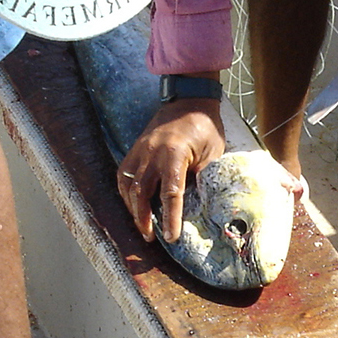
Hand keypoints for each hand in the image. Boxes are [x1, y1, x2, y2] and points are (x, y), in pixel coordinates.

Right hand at [117, 96, 224, 241]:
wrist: (189, 100)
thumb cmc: (205, 127)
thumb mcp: (213, 154)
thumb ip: (203, 178)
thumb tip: (198, 206)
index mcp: (174, 153)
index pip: (170, 193)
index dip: (170, 217)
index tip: (171, 237)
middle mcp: (152, 152)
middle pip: (141, 192)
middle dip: (144, 218)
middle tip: (151, 237)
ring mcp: (140, 149)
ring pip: (128, 185)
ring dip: (133, 208)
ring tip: (142, 225)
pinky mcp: (135, 149)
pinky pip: (124, 175)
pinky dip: (126, 193)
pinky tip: (134, 205)